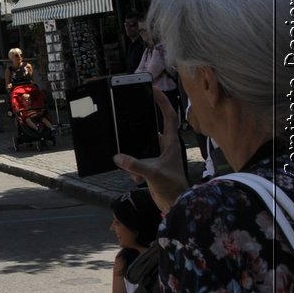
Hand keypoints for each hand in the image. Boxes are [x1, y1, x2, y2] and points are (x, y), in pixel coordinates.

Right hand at [114, 89, 187, 211]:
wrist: (176, 204)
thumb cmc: (173, 187)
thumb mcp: (153, 174)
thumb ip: (135, 165)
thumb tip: (117, 157)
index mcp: (170, 143)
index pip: (169, 116)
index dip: (162, 102)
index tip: (154, 89)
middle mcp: (164, 146)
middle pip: (150, 129)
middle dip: (138, 129)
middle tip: (127, 119)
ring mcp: (157, 155)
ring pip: (140, 146)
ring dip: (134, 155)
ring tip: (133, 166)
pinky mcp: (151, 164)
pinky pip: (136, 159)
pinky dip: (133, 168)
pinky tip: (136, 179)